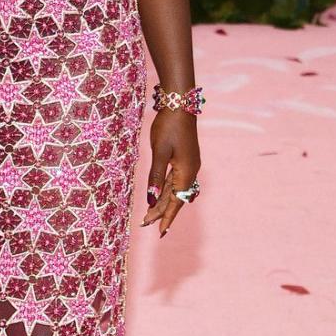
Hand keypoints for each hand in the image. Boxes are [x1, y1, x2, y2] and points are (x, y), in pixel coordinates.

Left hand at [140, 107, 201, 239]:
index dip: (167, 217)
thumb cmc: (169, 126)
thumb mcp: (159, 152)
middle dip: (161, 211)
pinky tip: (158, 194)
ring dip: (163, 201)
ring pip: (174, 189)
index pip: (176, 201)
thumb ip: (155, 176)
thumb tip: (151, 199)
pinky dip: (165, 189)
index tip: (160, 232)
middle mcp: (190, 171)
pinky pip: (175, 179)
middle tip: (145, 223)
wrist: (180, 104)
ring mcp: (189, 164)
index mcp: (186, 172)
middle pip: (175, 197)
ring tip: (150, 213)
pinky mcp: (185, 158)